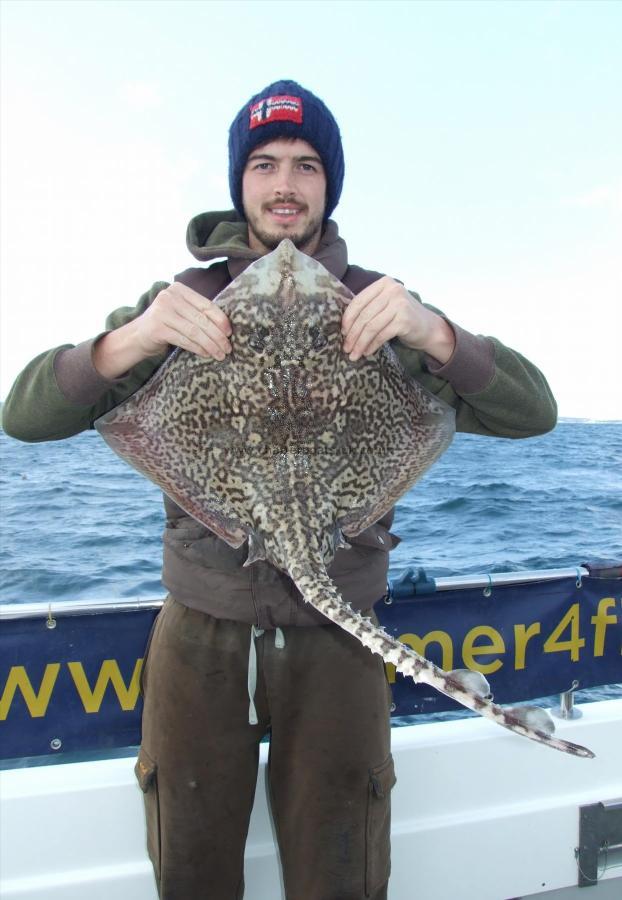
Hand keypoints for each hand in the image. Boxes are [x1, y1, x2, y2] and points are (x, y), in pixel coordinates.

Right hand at [93, 283, 232, 379]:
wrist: (136, 338)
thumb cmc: (164, 326)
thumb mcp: (180, 313)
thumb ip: (197, 313)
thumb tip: (226, 327)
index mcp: (178, 289)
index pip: (205, 304)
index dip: (220, 319)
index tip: (230, 333)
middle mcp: (169, 296)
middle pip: (201, 318)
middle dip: (217, 335)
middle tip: (228, 348)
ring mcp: (162, 311)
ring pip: (194, 330)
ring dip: (210, 344)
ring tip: (220, 354)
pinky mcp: (157, 328)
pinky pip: (184, 339)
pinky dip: (198, 348)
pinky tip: (206, 354)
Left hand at [341, 277, 454, 363]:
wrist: (429, 328)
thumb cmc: (402, 318)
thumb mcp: (386, 306)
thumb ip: (369, 307)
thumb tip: (344, 325)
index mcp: (384, 283)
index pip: (359, 301)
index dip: (348, 318)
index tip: (342, 332)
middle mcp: (393, 290)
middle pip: (364, 315)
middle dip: (352, 334)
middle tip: (346, 348)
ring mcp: (400, 304)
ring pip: (371, 327)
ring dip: (360, 343)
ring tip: (354, 354)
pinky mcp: (404, 320)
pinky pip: (381, 335)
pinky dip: (372, 345)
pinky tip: (367, 352)